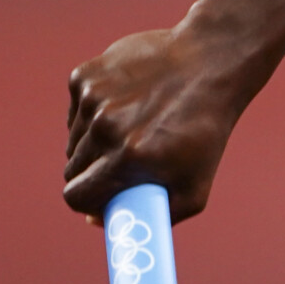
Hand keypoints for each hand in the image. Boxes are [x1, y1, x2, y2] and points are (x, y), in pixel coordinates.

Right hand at [63, 24, 247, 221]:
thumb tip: (95, 220)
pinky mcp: (86, 75)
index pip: (76, 196)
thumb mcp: (196, 186)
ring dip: (95, 140)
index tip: (101, 195)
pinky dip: (93, 111)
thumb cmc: (205, 130)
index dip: (87, 200)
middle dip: (93, 171)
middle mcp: (106, 127)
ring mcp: (93, 97)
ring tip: (133, 127)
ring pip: (74, 139)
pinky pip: (76, 109)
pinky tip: (127, 102)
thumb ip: (152, 215)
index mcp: (129, 157)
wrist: (212, 63)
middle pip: (73, 168)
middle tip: (124, 159)